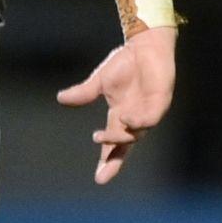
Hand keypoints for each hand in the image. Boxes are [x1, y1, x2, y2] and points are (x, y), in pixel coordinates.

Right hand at [55, 26, 176, 184]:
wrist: (145, 44)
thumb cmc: (125, 62)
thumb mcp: (99, 81)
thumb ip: (83, 93)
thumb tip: (61, 98)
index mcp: (120, 117)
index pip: (114, 145)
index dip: (108, 161)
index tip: (99, 179)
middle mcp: (135, 118)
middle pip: (125, 146)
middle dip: (115, 162)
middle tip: (103, 172)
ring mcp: (148, 111)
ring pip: (135, 134)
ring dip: (119, 137)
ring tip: (101, 135)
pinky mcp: (160, 101)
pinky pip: (150, 119)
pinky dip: (138, 122)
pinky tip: (126, 119)